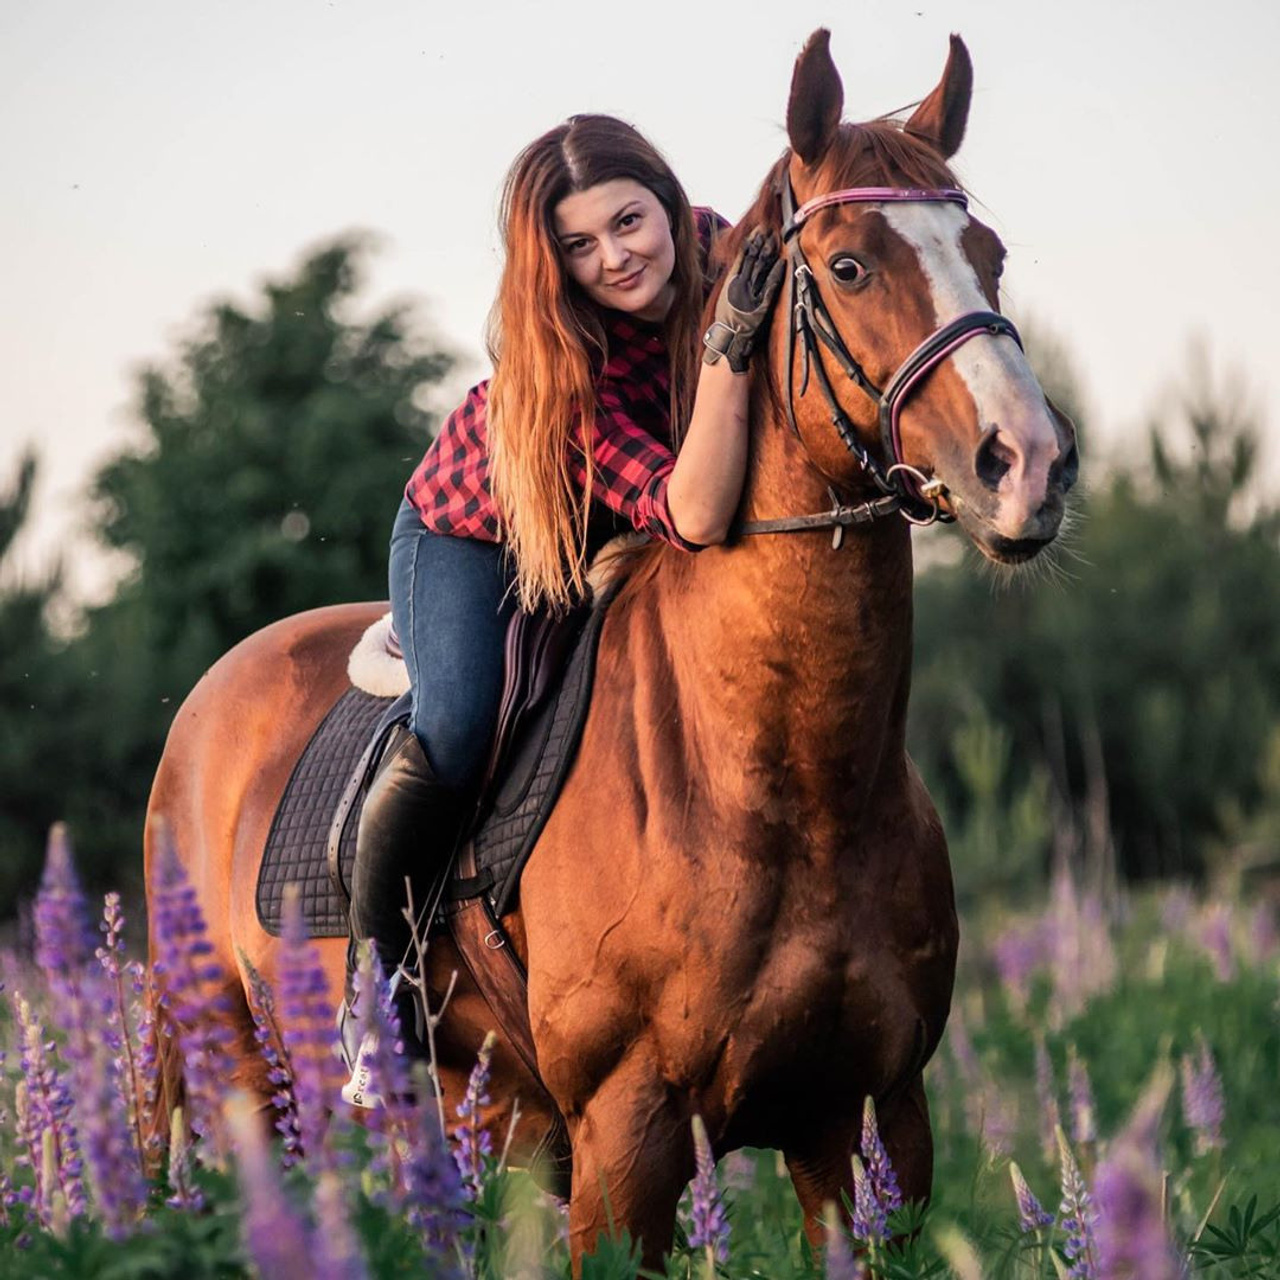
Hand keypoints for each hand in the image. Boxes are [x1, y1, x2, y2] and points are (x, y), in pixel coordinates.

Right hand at [703, 228, 785, 372]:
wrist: (727, 342)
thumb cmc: (725, 325)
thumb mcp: (724, 301)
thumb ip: (732, 287)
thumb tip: (737, 274)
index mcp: (730, 284)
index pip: (740, 258)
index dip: (749, 244)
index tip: (755, 232)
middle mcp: (740, 286)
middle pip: (752, 260)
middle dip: (760, 243)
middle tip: (768, 229)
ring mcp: (751, 295)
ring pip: (760, 269)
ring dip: (768, 253)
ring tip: (774, 239)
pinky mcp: (761, 306)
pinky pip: (769, 287)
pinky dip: (776, 274)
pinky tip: (781, 263)